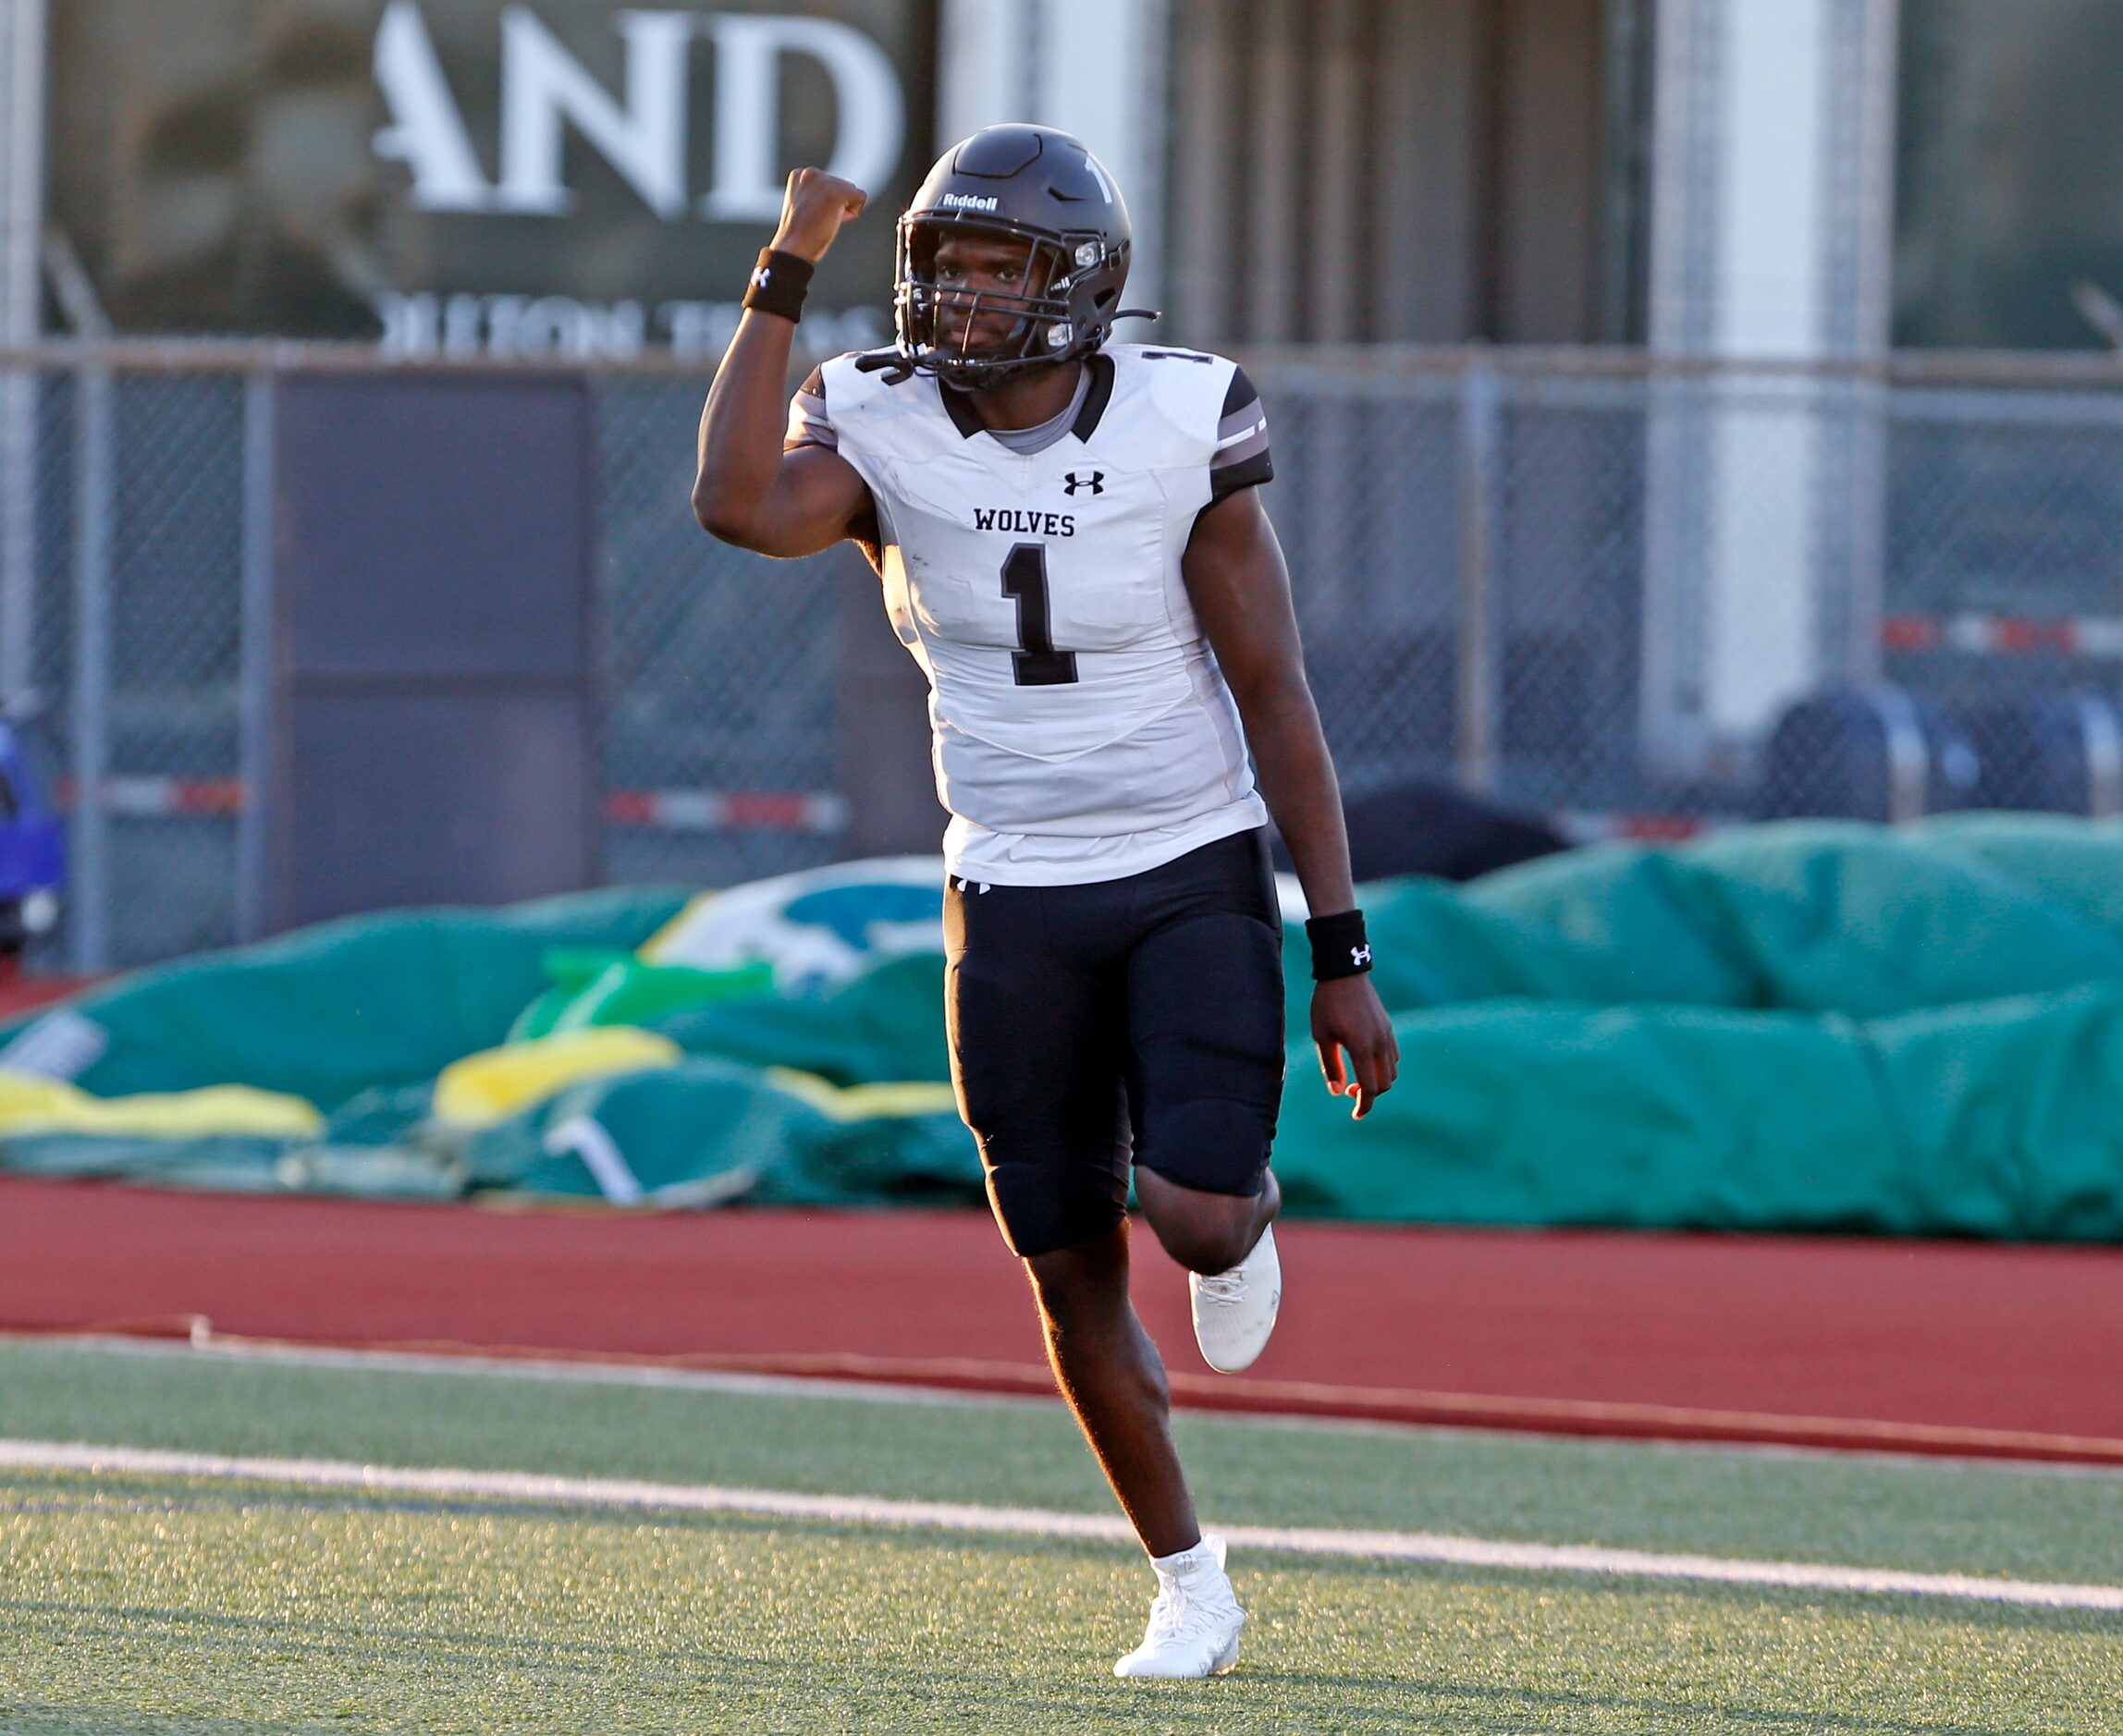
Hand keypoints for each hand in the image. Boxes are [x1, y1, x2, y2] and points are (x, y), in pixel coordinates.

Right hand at [771, 168, 867, 263]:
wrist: (793, 249)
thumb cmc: (800, 235)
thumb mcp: (805, 205)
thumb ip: (817, 193)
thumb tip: (844, 192)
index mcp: (800, 174)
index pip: (831, 183)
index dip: (827, 203)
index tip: (810, 215)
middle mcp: (811, 172)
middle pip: (844, 185)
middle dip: (837, 205)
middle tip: (817, 220)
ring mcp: (823, 181)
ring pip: (853, 191)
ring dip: (844, 210)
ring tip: (824, 220)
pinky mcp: (836, 192)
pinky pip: (861, 197)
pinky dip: (853, 213)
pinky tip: (834, 220)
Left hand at [1311, 976, 1398, 1119]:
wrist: (1344, 973)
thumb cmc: (1327, 1004)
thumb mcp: (1322, 1036)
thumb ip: (1331, 1066)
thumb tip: (1338, 1092)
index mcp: (1362, 1048)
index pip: (1369, 1088)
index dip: (1363, 1106)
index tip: (1355, 1115)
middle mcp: (1380, 1043)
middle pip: (1384, 1083)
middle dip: (1369, 1095)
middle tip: (1348, 1091)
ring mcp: (1387, 1035)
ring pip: (1392, 1071)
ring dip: (1378, 1081)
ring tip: (1356, 1077)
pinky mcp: (1388, 1027)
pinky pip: (1394, 1056)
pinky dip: (1384, 1067)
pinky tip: (1366, 1061)